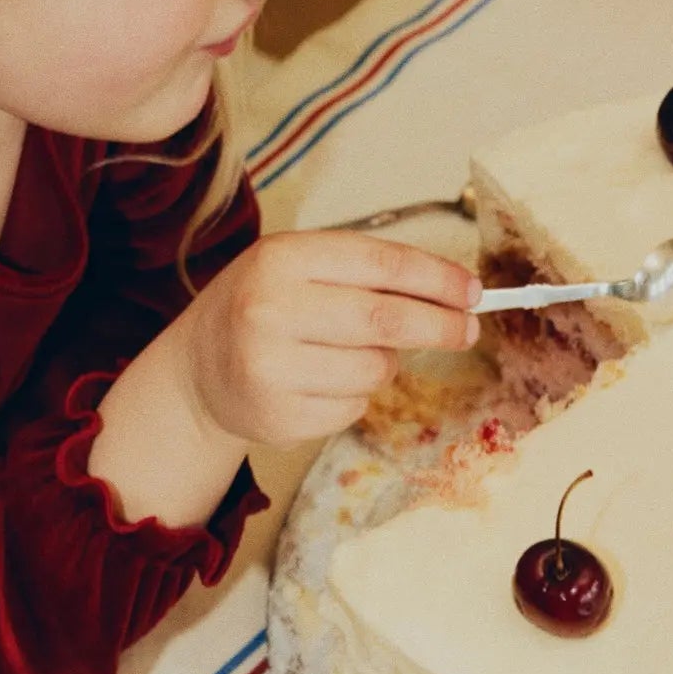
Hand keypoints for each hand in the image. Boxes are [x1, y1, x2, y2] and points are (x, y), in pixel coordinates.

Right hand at [174, 229, 480, 448]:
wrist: (199, 367)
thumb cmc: (265, 306)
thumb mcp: (299, 267)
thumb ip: (366, 273)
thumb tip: (456, 294)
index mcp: (280, 258)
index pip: (381, 263)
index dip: (437, 278)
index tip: (473, 292)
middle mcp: (269, 309)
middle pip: (387, 319)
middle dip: (440, 325)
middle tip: (467, 330)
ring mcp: (270, 366)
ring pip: (376, 368)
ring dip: (385, 363)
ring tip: (353, 353)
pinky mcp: (278, 415)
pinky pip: (353, 406)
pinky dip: (356, 395)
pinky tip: (322, 382)